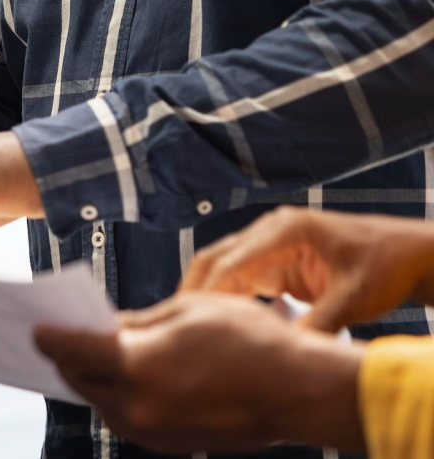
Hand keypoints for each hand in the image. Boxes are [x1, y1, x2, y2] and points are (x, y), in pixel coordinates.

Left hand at [35, 293, 364, 454]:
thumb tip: (106, 329)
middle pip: (80, 380)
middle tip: (69, 332)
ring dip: (98, 377)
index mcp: (134, 367)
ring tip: (101, 350)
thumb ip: (136, 321)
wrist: (299, 391)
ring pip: (103, 402)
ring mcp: (151, 431)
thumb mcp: (185, 310)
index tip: (37, 326)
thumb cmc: (248, 340)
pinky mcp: (167, 443)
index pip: (69, 352)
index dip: (49, 336)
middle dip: (71, 356)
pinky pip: (129, 416)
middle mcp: (135, 406)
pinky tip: (134, 373)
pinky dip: (124, 394)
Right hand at [182, 207, 433, 331]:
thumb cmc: (386, 268)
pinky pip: (240, 280)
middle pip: (216, 258)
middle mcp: (271, 232)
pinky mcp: (276, 262)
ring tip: (189, 329)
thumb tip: (282, 352)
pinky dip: (228, 300)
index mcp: (286, 230)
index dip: (208, 291)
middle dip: (195, 289)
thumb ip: (316, 324)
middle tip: (175, 323)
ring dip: (208, 296)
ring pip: (223, 269)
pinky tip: (219, 325)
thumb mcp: (353, 299)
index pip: (232, 260)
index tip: (190, 320)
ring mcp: (271, 245)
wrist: (408, 256)